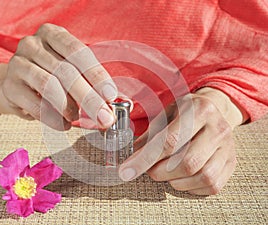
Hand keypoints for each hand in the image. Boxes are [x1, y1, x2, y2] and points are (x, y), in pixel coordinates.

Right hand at [1, 23, 116, 129]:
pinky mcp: (9, 86)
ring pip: (49, 86)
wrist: (16, 83)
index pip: (78, 52)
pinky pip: (34, 104)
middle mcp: (33, 44)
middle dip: (89, 98)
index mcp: (52, 34)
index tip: (110, 95)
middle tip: (104, 118)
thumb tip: (116, 101)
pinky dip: (52, 118)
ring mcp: (17, 63)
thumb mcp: (70, 69)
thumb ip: (90, 81)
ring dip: (68, 107)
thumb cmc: (51, 75)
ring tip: (77, 118)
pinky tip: (63, 124)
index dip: (96, 75)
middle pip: (66, 71)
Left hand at [119, 87, 246, 194]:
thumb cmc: (187, 111)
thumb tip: (134, 155)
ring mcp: (228, 148)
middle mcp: (218, 129)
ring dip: (175, 181)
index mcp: (199, 110)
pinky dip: (191, 187)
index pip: (169, 140)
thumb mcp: (167, 112)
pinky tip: (181, 177)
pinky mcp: (231, 163)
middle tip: (149, 169)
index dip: (145, 159)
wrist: (216, 109)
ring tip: (165, 172)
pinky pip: (211, 186)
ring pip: (202, 176)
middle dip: (160, 172)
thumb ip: (151, 133)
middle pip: (187, 163)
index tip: (127, 171)